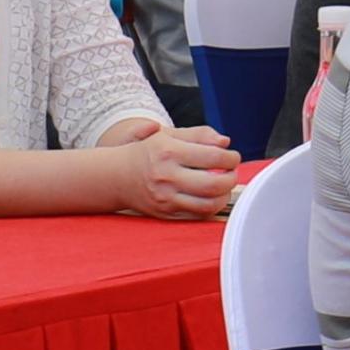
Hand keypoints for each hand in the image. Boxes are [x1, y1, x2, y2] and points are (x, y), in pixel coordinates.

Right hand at [104, 126, 245, 219]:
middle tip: (232, 172)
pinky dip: (212, 207)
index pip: (213, 157)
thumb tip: (225, 142)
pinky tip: (212, 196)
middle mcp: (167, 176)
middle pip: (214, 184)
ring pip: (209, 204)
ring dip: (225, 195)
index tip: (232, 157)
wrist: (117, 176)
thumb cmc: (147, 151)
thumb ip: (199, 134)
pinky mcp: (166, 213)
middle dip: (232, 178)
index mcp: (169, 152)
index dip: (231, 158)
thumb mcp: (169, 134)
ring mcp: (166, 197)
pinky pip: (198, 215)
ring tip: (224, 185)